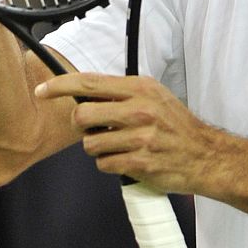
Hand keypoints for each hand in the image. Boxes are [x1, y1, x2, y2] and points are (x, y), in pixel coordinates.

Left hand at [34, 72, 230, 194]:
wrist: (205, 155)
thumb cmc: (176, 126)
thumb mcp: (153, 97)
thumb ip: (121, 94)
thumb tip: (84, 94)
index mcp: (140, 89)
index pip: (89, 83)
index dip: (60, 86)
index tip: (42, 91)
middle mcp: (139, 110)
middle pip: (82, 116)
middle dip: (81, 127)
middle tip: (96, 130)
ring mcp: (140, 137)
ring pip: (90, 144)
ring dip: (98, 149)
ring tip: (118, 147)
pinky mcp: (140, 162)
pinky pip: (104, 164)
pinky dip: (110, 165)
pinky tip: (127, 160)